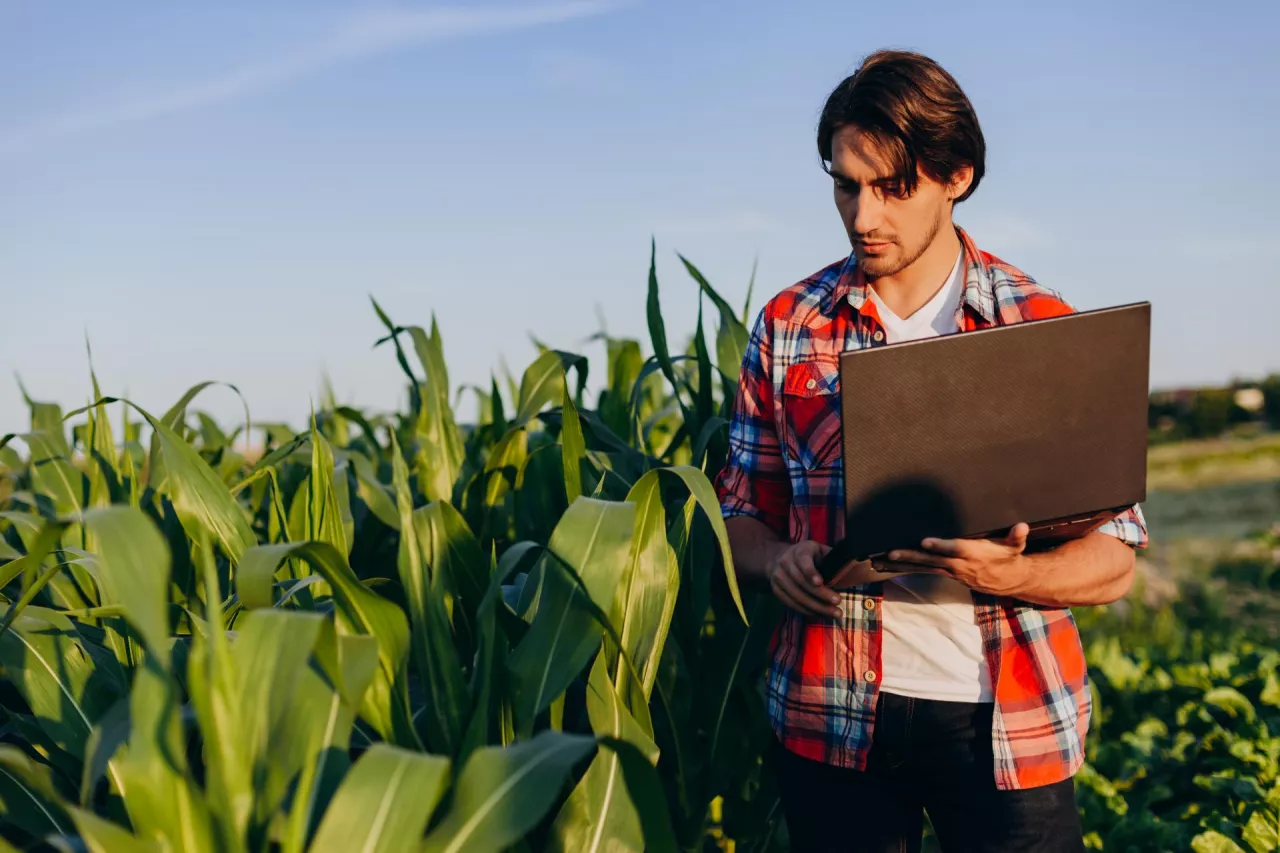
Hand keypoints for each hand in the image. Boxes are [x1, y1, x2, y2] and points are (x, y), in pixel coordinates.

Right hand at [765, 540, 842, 618]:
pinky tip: (820, 614)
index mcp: (799, 551)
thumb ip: (830, 557)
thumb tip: (851, 568)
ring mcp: (778, 577)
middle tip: (837, 603)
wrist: (777, 558)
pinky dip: (806, 611)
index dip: (810, 572)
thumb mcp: (818, 550)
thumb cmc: (806, 555)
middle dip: (820, 595)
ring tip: (833, 613)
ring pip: (796, 595)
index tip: (820, 582)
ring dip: (816, 607)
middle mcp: (785, 563)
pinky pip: (791, 603)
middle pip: (801, 582)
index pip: (803, 561)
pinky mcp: (776, 590)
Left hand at [871, 523, 1032, 596]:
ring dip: (903, 563)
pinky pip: (925, 570)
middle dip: (911, 556)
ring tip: (882, 560)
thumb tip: (1022, 526)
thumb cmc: (1010, 557)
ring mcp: (952, 571)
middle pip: (932, 560)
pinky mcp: (947, 574)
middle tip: (890, 552)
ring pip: (924, 566)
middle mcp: (959, 565)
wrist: (1011, 580)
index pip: (955, 549)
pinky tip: (892, 565)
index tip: (925, 541)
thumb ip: (1016, 537)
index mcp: (973, 554)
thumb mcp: (1015, 547)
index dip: (941, 546)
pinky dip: (908, 567)